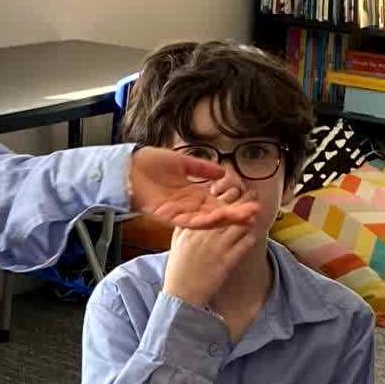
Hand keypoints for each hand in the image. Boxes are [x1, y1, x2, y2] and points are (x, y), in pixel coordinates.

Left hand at [130, 149, 262, 230]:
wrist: (128, 168)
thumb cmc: (150, 164)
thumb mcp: (182, 162)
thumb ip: (202, 168)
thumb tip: (223, 171)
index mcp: (192, 195)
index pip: (218, 203)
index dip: (235, 205)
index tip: (253, 205)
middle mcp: (188, 206)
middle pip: (216, 214)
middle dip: (236, 214)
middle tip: (256, 214)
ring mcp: (178, 213)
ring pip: (206, 220)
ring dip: (225, 219)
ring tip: (243, 218)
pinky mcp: (167, 215)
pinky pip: (188, 221)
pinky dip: (203, 220)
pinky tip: (218, 219)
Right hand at [162, 193, 266, 306]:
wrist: (181, 294)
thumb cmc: (178, 269)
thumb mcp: (176, 243)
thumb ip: (184, 226)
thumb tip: (191, 213)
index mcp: (192, 229)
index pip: (211, 206)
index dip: (227, 196)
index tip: (236, 189)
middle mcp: (205, 235)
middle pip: (228, 213)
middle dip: (243, 202)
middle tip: (253, 195)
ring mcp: (216, 249)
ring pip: (238, 227)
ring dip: (249, 219)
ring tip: (256, 213)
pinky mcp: (226, 263)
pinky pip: (242, 247)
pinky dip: (249, 239)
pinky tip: (253, 235)